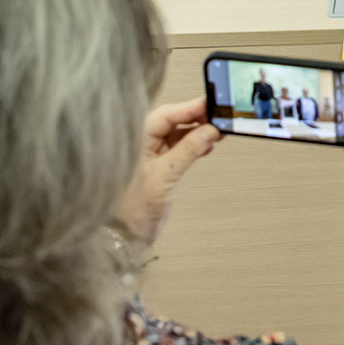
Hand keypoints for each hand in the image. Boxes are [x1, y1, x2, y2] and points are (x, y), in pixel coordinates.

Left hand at [116, 96, 220, 245]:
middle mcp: (143, 144)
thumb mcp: (164, 176)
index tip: (211, 105)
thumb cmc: (131, 210)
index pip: (166, 115)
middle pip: (174, 121)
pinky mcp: (161, 167)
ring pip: (179, 133)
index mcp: (136, 141)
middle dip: (197, 118)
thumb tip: (209, 130)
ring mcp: (152, 155)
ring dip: (199, 132)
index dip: (190, 108)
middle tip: (218, 117)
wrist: (125, 238)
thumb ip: (188, 151)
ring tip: (217, 131)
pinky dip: (196, 145)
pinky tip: (208, 145)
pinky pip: (181, 147)